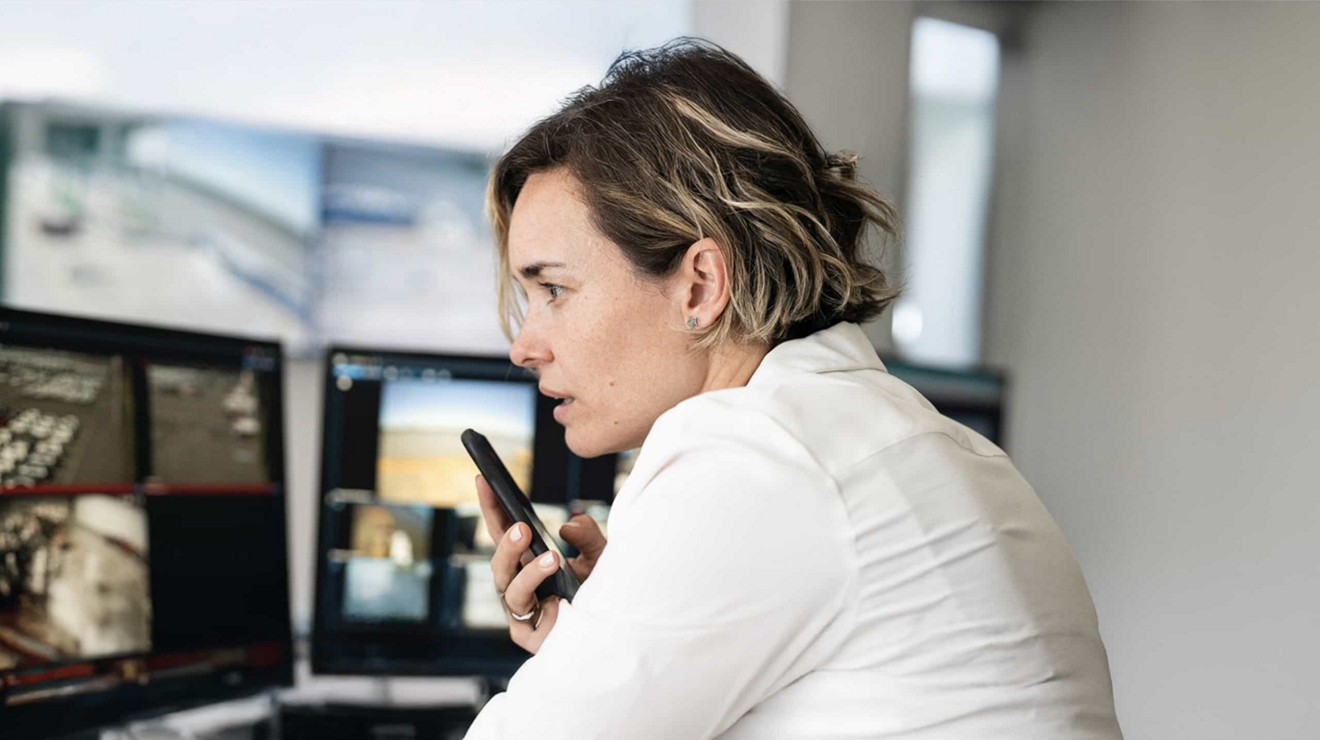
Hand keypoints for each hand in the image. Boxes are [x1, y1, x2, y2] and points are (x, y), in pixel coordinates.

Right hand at [475, 475, 607, 653]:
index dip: (492, 507)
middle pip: (499, 560)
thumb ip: (587, 535)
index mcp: (528, 561)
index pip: (503, 531)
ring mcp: (520, 611)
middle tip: (520, 526)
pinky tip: (556, 599)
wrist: (620, 630)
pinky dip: (540, 606)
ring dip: (527, 571)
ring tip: (551, 559)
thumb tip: (568, 526)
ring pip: (509, 588)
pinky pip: (524, 618)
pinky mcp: (527, 636)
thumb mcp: (599, 555)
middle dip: (505, 542)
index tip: (483, 480)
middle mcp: (519, 584)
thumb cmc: (602, 590)